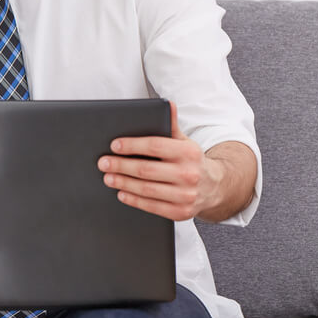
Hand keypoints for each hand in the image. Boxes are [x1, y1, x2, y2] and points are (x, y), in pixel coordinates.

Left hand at [98, 102, 215, 220]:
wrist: (214, 186)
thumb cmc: (192, 161)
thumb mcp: (185, 142)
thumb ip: (172, 125)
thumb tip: (167, 104)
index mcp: (189, 152)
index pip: (155, 146)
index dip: (132, 145)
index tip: (114, 145)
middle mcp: (189, 174)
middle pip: (147, 169)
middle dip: (121, 166)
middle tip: (103, 163)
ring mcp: (185, 195)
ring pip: (147, 189)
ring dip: (123, 183)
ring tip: (108, 177)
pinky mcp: (180, 212)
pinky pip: (152, 206)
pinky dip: (134, 200)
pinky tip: (122, 193)